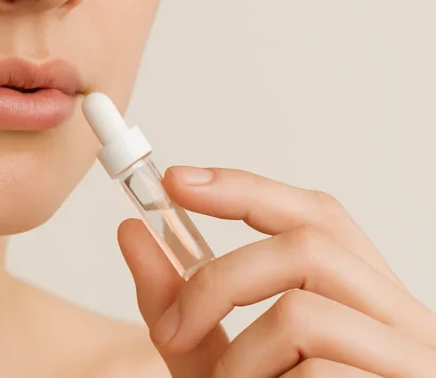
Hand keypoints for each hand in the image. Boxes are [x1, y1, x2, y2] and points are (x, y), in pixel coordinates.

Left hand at [118, 167, 435, 376]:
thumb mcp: (221, 367)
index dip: (246, 187)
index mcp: (363, 302)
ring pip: (302, 311)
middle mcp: (404, 321)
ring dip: (239, 357)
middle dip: (217, 279)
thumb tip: (133, 235)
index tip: (175, 182)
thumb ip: (182, 307)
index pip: (317, 215)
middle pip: (307, 244)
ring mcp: (414, 362)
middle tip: (170, 329)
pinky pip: (314, 375)